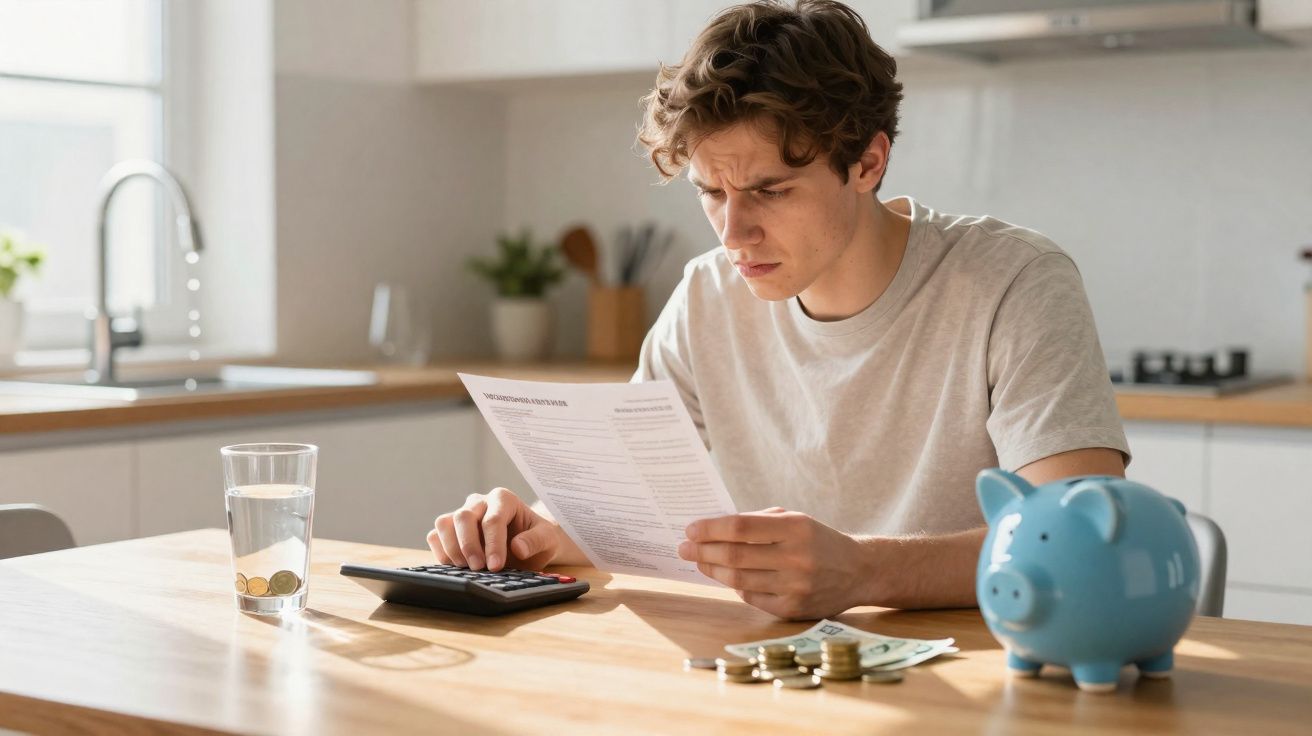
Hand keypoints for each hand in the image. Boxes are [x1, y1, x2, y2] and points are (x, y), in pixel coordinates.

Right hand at [427, 488, 559, 571]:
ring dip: (452, 548)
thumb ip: (536, 541)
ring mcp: (462, 514)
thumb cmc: (537, 539)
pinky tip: (456, 567)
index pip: (492, 519)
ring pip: (444, 523)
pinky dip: (441, 552)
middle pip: (463, 517)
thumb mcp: (548, 540)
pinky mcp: (450, 530)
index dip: (493, 545)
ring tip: (467, 569)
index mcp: (503, 499)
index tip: (496, 566)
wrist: (528, 544)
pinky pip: (435, 536)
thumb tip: (517, 548)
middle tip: (479, 569)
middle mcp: (479, 502)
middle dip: (469, 546)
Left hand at [677, 507, 870, 619]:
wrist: (858, 571)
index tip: (690, 529)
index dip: (711, 529)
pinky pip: (751, 597)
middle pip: (734, 556)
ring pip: (738, 579)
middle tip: (683, 548)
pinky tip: (726, 577)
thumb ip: (757, 521)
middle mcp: (796, 558)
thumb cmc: (817, 539)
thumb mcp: (794, 519)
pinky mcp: (793, 609)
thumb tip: (711, 529)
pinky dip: (735, 586)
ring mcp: (795, 587)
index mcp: (796, 528)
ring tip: (699, 562)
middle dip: (703, 551)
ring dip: (712, 570)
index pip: (741, 527)